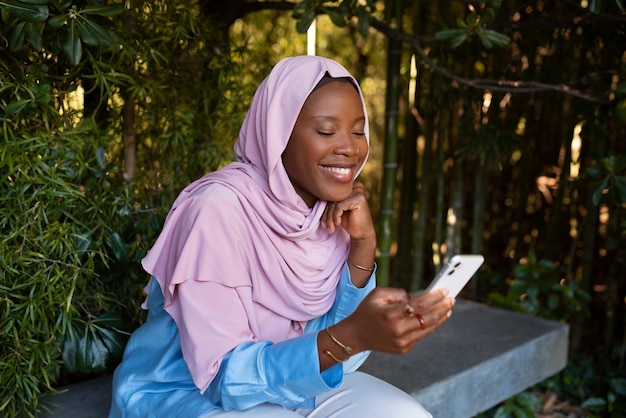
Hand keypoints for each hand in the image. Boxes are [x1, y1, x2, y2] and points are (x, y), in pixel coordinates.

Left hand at [321, 182, 374, 240]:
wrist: (361, 233)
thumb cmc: (349, 221)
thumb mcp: (337, 209)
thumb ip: (330, 201)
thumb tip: (316, 196)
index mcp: (350, 186)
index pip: (331, 194)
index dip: (324, 208)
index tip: (323, 222)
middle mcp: (355, 186)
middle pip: (332, 198)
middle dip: (326, 214)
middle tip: (325, 226)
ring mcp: (358, 191)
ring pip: (334, 203)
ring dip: (329, 217)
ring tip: (330, 228)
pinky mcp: (359, 199)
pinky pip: (339, 206)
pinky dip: (336, 217)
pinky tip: (338, 223)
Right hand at [334, 287, 454, 354]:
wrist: (356, 335)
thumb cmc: (367, 311)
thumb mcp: (377, 294)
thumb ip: (398, 293)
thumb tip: (416, 298)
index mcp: (390, 314)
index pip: (419, 305)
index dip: (434, 297)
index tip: (444, 290)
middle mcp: (397, 330)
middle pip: (427, 318)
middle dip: (442, 307)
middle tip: (451, 299)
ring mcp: (401, 342)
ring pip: (428, 329)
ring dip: (440, 318)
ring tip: (448, 309)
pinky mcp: (403, 349)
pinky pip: (421, 336)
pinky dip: (429, 326)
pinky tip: (435, 318)